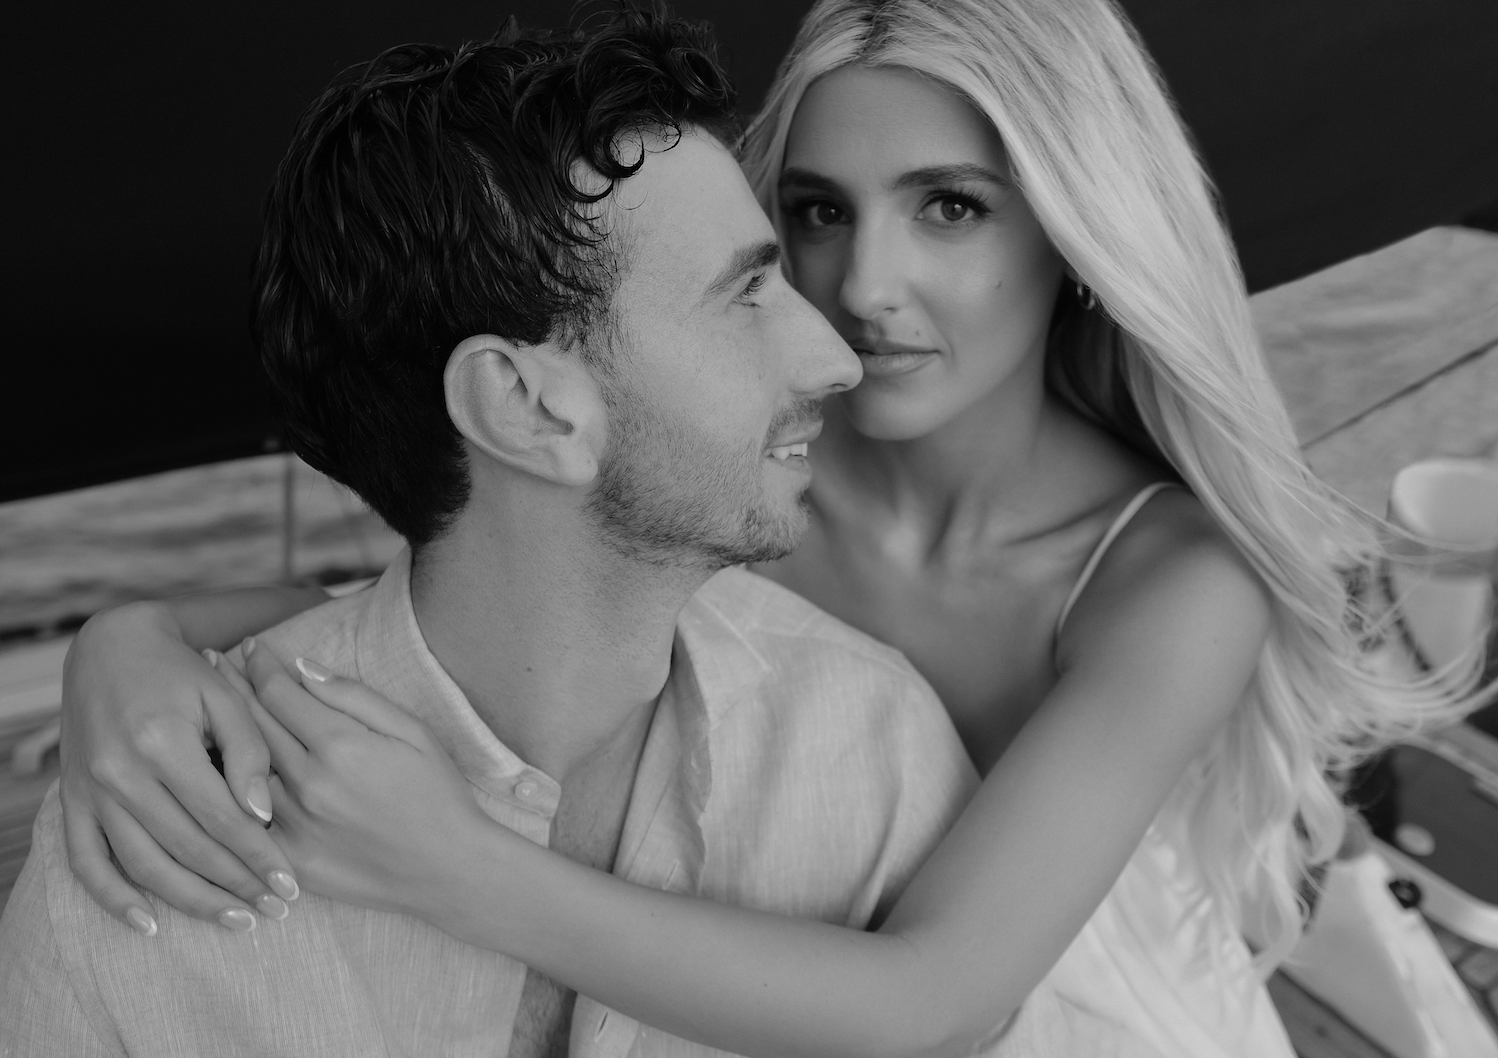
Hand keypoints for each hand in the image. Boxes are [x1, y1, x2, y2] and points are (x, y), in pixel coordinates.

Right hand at [59, 604, 298, 934]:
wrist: (111, 648)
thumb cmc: (182, 671)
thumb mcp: (226, 696)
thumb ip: (249, 752)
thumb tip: (263, 815)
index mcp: (163, 743)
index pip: (221, 818)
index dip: (260, 856)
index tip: (291, 884)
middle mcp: (120, 773)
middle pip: (187, 848)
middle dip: (237, 884)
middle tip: (276, 908)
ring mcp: (91, 791)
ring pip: (143, 865)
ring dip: (191, 901)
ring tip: (236, 920)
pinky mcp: (72, 801)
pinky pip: (85, 862)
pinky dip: (113, 898)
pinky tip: (148, 925)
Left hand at [231, 639, 496, 925]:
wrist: (450, 871)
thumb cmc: (438, 794)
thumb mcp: (414, 731)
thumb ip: (355, 697)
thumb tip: (303, 667)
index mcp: (341, 746)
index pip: (280, 693)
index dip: (260, 665)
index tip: (250, 646)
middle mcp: (309, 784)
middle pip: (252, 725)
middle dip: (229, 687)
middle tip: (209, 661)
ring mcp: (296, 826)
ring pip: (239, 772)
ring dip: (220, 737)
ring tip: (204, 710)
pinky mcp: (291, 861)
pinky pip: (248, 822)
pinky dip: (229, 795)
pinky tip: (212, 775)